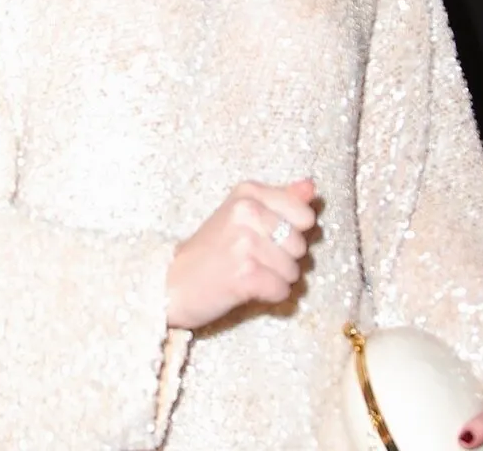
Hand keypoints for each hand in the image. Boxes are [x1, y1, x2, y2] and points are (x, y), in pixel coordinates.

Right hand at [166, 179, 316, 329]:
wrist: (171, 283)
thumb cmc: (211, 250)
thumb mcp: (242, 215)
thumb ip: (281, 199)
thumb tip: (311, 187)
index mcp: (248, 193)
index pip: (305, 215)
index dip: (292, 232)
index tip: (263, 236)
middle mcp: (246, 212)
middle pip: (301, 245)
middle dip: (284, 259)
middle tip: (250, 258)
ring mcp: (245, 243)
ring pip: (294, 270)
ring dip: (275, 279)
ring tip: (246, 273)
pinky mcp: (246, 274)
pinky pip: (283, 291)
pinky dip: (269, 296)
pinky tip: (247, 289)